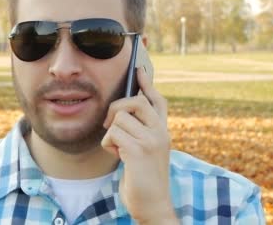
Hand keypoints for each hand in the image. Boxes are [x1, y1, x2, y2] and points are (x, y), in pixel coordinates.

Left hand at [101, 68, 177, 223]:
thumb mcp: (144, 150)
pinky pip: (113, 134)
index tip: (138, 68)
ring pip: (120, 118)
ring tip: (119, 150)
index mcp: (163, 131)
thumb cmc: (143, 179)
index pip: (157, 100)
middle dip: (117, 108)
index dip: (147, 83)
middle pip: (135, 101)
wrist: (152, 205)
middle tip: (110, 123)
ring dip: (111, 134)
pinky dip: (109, 145)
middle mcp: (161, 132)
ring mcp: (152, 141)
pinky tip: (118, 157)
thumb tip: (120, 112)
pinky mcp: (140, 151)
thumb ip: (138, 131)